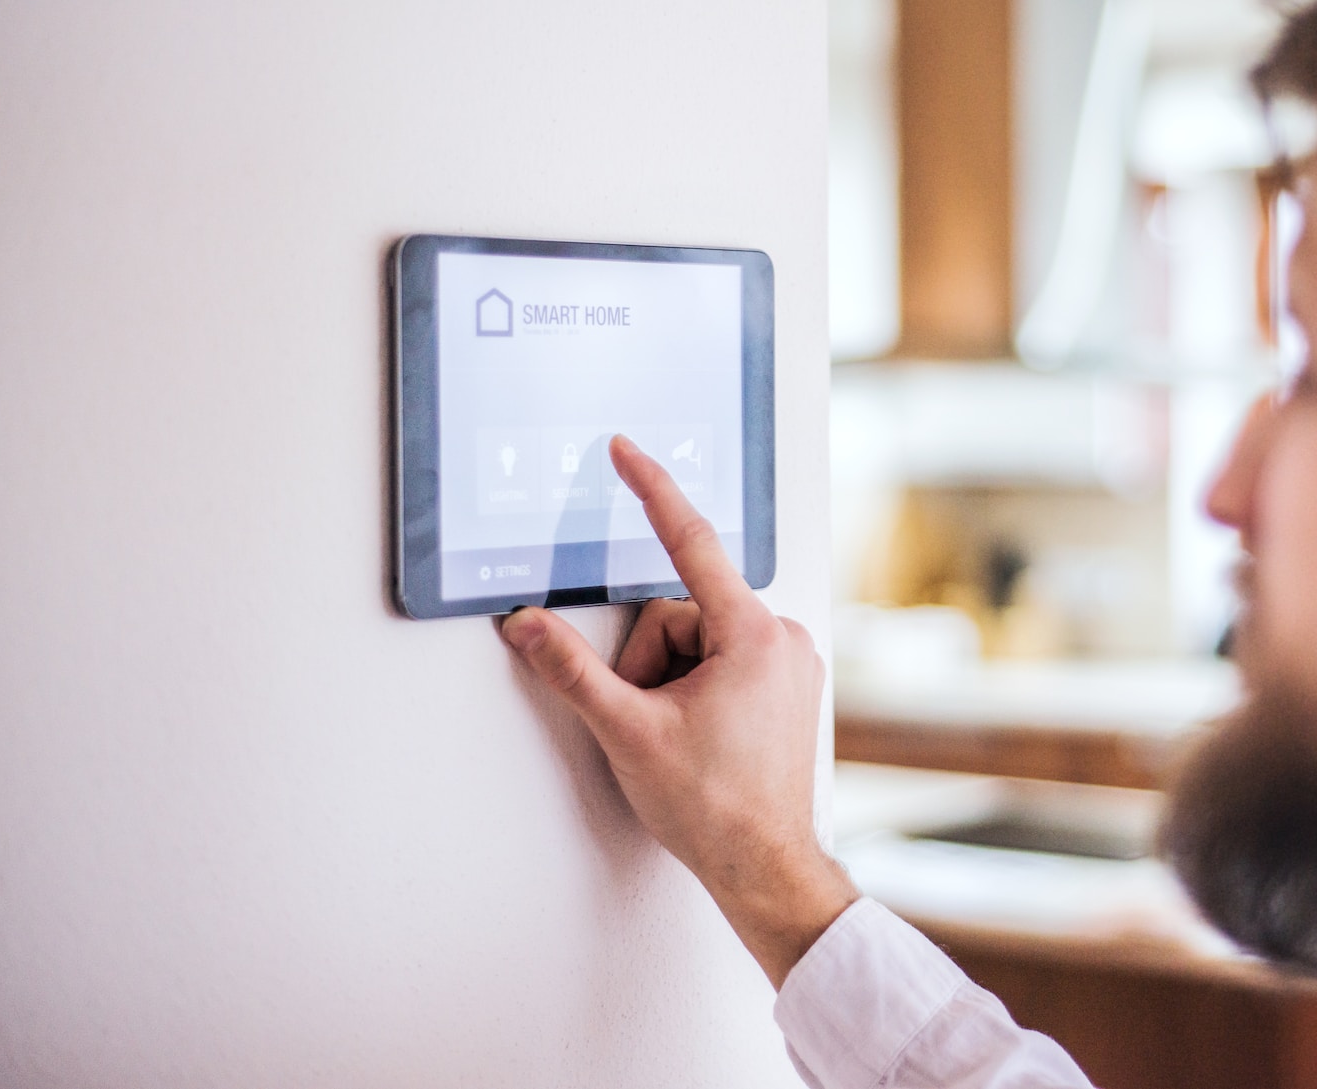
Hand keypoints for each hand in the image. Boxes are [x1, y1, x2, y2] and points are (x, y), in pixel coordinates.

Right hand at [500, 435, 856, 986]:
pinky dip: (696, 689)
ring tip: (681, 738)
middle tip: (654, 721)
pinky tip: (702, 738)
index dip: (650, 491)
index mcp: (752, 635)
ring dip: (670, 681)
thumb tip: (526, 625)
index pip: (690, 543)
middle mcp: (781, 638)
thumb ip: (571, 671)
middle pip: (680, 614)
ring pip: (698, 641)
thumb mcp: (628, 731)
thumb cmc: (715, 808)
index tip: (627, 450)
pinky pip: (722, 661)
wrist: (765, 865)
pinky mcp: (787, 686)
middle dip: (649, 662)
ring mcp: (790, 663)